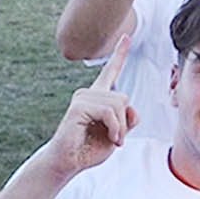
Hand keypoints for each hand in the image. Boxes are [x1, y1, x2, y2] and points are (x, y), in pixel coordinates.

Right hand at [50, 34, 138, 179]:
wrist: (68, 163)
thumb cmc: (89, 149)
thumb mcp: (117, 134)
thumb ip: (128, 120)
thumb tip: (132, 108)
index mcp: (98, 97)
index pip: (110, 71)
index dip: (119, 53)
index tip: (126, 35)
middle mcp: (89, 93)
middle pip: (123, 97)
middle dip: (125, 122)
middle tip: (116, 138)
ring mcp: (82, 98)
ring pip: (119, 104)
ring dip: (120, 127)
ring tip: (111, 139)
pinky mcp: (78, 106)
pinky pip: (110, 112)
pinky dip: (116, 128)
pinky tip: (110, 138)